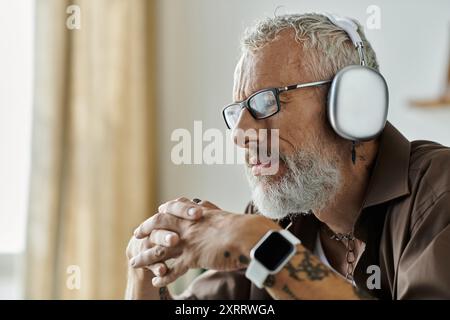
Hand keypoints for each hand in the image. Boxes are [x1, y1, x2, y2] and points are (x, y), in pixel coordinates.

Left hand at [130, 197, 278, 286]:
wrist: (250, 236)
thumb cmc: (248, 227)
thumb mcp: (229, 217)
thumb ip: (219, 216)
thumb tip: (219, 213)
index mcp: (200, 213)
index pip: (175, 207)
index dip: (164, 211)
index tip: (157, 212)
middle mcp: (190, 225)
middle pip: (160, 225)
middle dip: (147, 229)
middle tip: (136, 234)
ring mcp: (189, 240)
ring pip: (160, 248)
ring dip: (146, 256)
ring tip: (135, 262)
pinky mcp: (193, 257)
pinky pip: (173, 268)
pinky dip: (163, 276)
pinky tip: (156, 282)